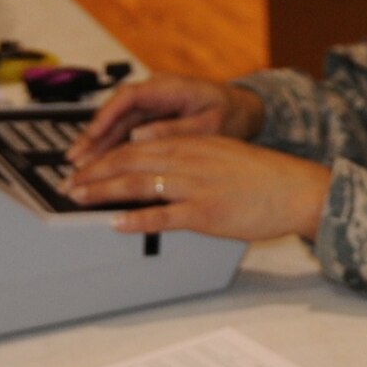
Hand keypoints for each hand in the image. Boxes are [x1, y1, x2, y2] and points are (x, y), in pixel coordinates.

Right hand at [65, 75, 264, 164]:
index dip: (107, 115)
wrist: (245, 109)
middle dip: (94, 135)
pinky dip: (112, 146)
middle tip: (76, 159)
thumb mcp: (210, 124)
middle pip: (116, 111)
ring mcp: (151, 104)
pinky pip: (125, 130)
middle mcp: (155, 92)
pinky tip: (97, 162)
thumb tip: (140, 137)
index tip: (92, 134)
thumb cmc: (231, 113)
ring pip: (117, 122)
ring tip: (78, 165)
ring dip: (98, 143)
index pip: (129, 97)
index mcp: (170, 87)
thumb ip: (176, 130)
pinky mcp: (152, 116)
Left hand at [65, 135, 331, 240]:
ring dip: (103, 190)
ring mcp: (196, 186)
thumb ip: (192, 159)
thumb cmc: (265, 177)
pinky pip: (163, 215)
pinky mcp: (206, 213)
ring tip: (79, 198)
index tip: (84, 166)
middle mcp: (189, 159)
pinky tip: (116, 223)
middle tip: (69, 184)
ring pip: (139, 183)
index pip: (136, 145)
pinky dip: (136, 218)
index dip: (104, 156)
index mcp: (192, 143)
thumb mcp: (223, 154)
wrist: (297, 189)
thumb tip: (162, 172)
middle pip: (129, 160)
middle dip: (94, 172)